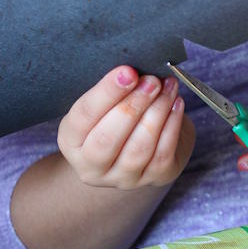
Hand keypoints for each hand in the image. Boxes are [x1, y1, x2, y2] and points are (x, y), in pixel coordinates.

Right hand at [58, 66, 194, 188]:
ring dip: (157, 112)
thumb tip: (134, 69)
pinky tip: (176, 103)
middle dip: (132, 105)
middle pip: (107, 138)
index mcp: (71, 142)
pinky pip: (163, 153)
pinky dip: (172, 125)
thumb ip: (114, 89)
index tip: (127, 72)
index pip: (83, 116)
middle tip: (151, 80)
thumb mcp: (106, 104)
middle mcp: (92, 166)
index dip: (106, 93)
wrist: (142, 146)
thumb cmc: (118, 116)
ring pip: (139, 148)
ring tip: (167, 87)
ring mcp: (123, 178)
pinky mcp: (153, 179)